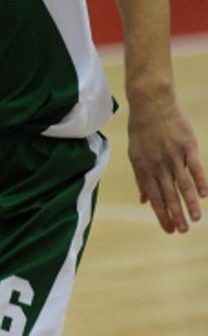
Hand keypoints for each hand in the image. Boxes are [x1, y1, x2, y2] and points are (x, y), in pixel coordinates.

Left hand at [127, 94, 206, 233]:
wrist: (151, 104)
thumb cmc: (142, 131)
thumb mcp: (135, 155)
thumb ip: (141, 179)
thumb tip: (143, 202)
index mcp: (143, 168)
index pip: (153, 197)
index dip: (161, 214)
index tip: (169, 229)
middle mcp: (157, 164)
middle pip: (167, 194)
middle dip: (175, 214)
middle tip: (182, 231)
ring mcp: (172, 155)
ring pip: (182, 184)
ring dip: (190, 202)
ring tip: (196, 219)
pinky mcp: (187, 146)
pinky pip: (195, 167)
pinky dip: (201, 181)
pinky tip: (205, 194)